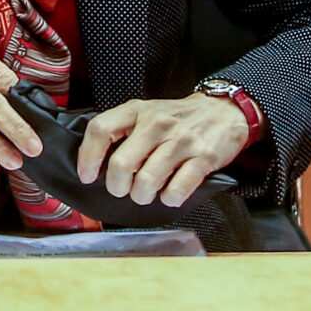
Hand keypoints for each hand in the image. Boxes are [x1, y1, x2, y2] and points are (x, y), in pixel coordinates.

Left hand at [76, 93, 249, 207]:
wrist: (223, 112)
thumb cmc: (177, 118)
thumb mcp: (145, 112)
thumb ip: (122, 130)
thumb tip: (96, 162)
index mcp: (137, 111)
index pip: (100, 130)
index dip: (88, 157)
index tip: (87, 175)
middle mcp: (156, 124)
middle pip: (121, 164)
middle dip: (117, 186)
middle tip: (121, 190)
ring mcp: (181, 141)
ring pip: (147, 181)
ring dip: (141, 196)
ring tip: (144, 194)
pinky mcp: (203, 158)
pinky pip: (177, 189)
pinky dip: (169, 199)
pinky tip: (169, 194)